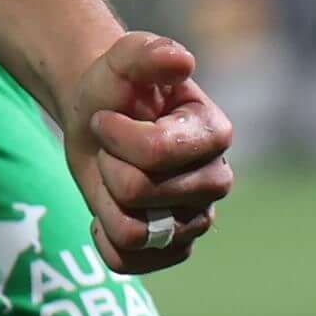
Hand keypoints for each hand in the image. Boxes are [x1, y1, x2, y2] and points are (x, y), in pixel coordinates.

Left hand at [64, 30, 234, 270]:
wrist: (100, 117)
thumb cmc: (117, 88)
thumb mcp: (124, 59)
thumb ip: (148, 53)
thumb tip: (180, 60)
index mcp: (214, 134)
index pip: (155, 153)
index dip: (115, 135)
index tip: (108, 117)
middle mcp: (215, 181)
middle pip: (138, 193)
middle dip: (108, 164)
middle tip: (111, 147)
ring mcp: (197, 220)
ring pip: (133, 233)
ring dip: (105, 201)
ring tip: (113, 176)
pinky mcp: (174, 249)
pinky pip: (130, 262)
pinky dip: (104, 239)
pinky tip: (106, 213)